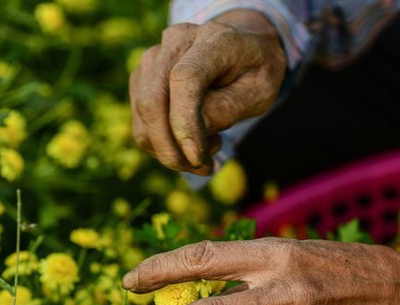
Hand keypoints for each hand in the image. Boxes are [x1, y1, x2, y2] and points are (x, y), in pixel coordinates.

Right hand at [129, 10, 286, 174]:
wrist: (242, 53)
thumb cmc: (254, 73)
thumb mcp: (258, 93)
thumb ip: (226, 109)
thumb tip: (190, 135)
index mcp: (211, 39)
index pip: (184, 79)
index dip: (185, 123)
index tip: (198, 158)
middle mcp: (173, 43)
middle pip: (152, 101)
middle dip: (172, 149)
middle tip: (203, 169)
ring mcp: (151, 60)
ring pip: (142, 119)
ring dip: (170, 151)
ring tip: (209, 147)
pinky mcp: (141, 79)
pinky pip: (141, 125)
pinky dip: (163, 145)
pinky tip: (194, 140)